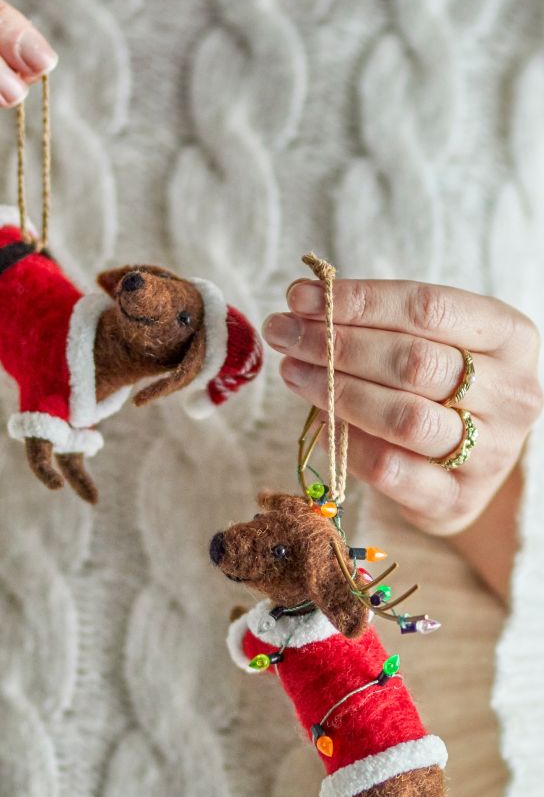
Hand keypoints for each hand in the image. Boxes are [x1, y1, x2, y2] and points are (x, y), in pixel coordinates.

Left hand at [263, 278, 542, 537]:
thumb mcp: (434, 341)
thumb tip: (303, 303)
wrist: (472, 466)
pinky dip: (346, 443)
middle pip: (414, 362)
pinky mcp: (457, 499)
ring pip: (404, 418)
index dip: (359, 301)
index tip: (299, 297)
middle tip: (284, 334)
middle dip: (337, 344)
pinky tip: (319, 422)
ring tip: (293, 372)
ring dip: (336, 392)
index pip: (429, 307)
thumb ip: (381, 322)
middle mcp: (512, 394)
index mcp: (511, 337)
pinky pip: (389, 468)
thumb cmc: (445, 388)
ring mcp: (491, 452)